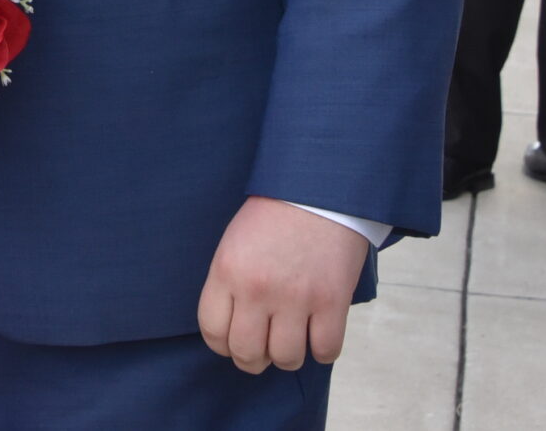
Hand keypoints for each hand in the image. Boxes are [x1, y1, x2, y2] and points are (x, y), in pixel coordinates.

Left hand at [197, 196, 366, 373]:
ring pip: (286, 359)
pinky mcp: (332, 301)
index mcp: (227, 270)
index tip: (234, 338)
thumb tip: (232, 327)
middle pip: (246, 354)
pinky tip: (319, 332)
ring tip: (293, 336)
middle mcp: (257, 289)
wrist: (320, 187)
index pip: (213, 332)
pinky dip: (323, 349)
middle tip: (264, 346)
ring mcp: (296, 297)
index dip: (223, 344)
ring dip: (289, 355)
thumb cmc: (275, 214)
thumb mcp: (235, 241)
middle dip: (253, 358)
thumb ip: (230, 283)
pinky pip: (325, 351)